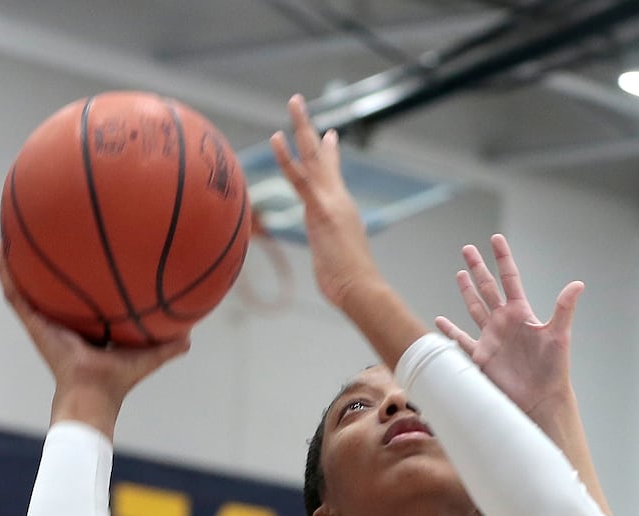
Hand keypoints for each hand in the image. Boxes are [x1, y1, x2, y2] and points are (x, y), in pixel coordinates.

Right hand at [0, 245, 189, 434]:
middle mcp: (62, 323)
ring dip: (14, 263)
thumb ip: (168, 346)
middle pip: (50, 289)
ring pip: (25, 287)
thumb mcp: (147, 356)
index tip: (79, 255)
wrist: (94, 394)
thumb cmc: (118, 380)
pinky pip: (15, 294)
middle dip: (44, 266)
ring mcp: (44, 322)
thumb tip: (191, 336)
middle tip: (40, 237)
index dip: (79, 280)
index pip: (80, 299)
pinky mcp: (33, 324)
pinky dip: (5, 272)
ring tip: (5, 236)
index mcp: (85, 328)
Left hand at [270, 95, 374, 309]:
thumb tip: (331, 269)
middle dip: (310, 129)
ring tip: (294, 101)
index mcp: (342, 210)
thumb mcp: (337, 263)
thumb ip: (329, 255)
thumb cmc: (351, 287)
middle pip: (321, 157)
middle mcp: (338, 199)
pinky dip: (287, 159)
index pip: (334, 175)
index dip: (330, 154)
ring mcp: (330, 202)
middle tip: (299, 102)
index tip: (329, 135)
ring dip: (302, 127)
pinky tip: (276, 137)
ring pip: (313, 157)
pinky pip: (300, 179)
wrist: (362, 290)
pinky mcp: (320, 211)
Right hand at [437, 234, 583, 422]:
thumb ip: (564, 308)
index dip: (502, 258)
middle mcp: (504, 322)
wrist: (539, 400)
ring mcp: (491, 338)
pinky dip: (450, 331)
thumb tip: (578, 284)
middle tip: (468, 249)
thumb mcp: (559, 336)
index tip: (496, 238)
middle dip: (478, 268)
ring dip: (467, 291)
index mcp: (520, 312)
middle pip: (487, 288)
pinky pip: (461, 341)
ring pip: (474, 308)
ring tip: (460, 274)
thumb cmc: (553, 370)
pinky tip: (440, 321)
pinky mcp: (481, 357)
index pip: (509, 278)